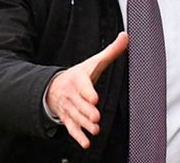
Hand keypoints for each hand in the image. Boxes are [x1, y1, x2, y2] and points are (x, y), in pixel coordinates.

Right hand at [46, 32, 128, 147]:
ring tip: (95, 129)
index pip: (83, 85)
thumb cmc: (79, 75)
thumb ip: (111, 51)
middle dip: (87, 111)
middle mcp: (73, 94)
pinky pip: (71, 128)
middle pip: (80, 104)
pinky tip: (86, 142)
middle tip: (96, 117)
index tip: (94, 98)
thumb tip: (125, 36)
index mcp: (79, 79)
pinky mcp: (67, 118)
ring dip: (85, 124)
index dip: (88, 92)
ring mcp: (69, 107)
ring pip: (76, 117)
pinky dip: (78, 136)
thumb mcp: (94, 62)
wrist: (54, 87)